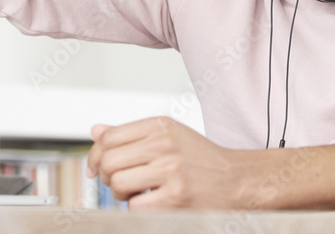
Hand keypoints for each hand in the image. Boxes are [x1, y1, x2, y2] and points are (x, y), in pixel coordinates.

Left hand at [85, 117, 244, 209]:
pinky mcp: (175, 197)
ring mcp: (171, 170)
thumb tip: (96, 131)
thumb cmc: (202, 160)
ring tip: (138, 192)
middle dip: (107, 177)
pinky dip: (139, 209)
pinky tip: (154, 203)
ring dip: (122, 194)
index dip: (96, 155)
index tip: (97, 167)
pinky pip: (135, 206)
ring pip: (118, 183)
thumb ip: (131, 134)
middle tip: (120, 182)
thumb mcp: (169, 136)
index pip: (109, 137)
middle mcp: (165, 144)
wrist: (238, 180)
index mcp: (161, 126)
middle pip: (109, 160)